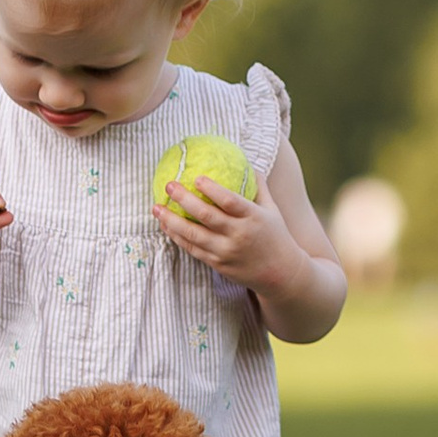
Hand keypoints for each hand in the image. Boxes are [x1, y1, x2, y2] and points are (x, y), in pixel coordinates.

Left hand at [155, 177, 303, 304]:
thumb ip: (259, 186)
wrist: (281, 274)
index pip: (230, 201)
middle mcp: (238, 235)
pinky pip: (192, 249)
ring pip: (193, 235)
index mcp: (253, 218)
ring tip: (156, 207)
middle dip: (184, 199)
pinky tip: (166, 225)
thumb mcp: (272, 209)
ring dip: (172, 220)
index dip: (212, 189)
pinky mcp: (217, 264)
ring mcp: (226, 252)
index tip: (196, 177)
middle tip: (169, 185)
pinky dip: (177, 237)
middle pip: (206, 216)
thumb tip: (247, 161)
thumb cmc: (276, 235)